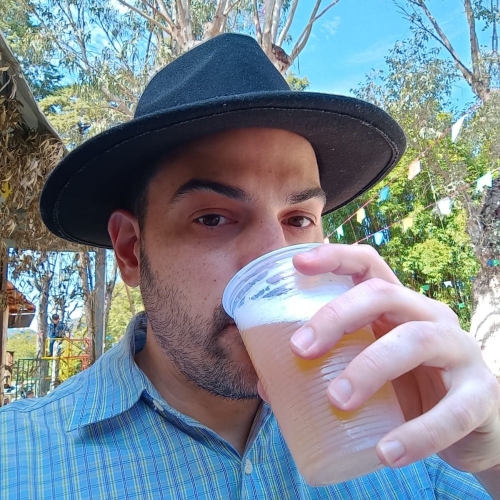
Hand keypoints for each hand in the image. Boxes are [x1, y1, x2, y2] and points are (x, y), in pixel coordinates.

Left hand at [286, 244, 499, 472]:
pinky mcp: (482, 393)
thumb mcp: (368, 372)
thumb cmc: (408, 390)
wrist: (472, 429)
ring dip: (369, 369)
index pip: (369, 265)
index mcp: (398, 307)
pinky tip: (386, 453)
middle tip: (300, 349)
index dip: (334, 258)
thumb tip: (266, 384)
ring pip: (416, 340)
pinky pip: (452, 410)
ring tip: (337, 401)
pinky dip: (417, 433)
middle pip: (383, 294)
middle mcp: (429, 317)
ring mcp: (460, 350)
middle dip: (336, 316)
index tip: (297, 265)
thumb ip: (324, 373)